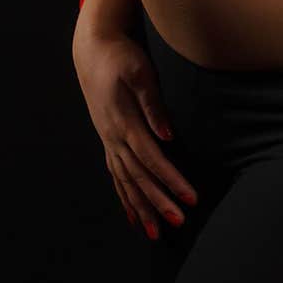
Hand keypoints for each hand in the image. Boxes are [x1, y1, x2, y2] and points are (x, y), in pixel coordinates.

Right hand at [72, 24, 198, 239]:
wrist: (93, 49)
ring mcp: (108, 140)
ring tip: (154, 233)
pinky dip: (124, 196)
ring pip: (125, 181)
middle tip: (178, 223)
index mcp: (124, 122)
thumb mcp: (140, 72)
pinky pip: (115, 175)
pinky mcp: (108, 138)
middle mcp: (114, 137)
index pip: (152, 159)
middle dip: (158, 202)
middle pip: (139, 177)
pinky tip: (132, 215)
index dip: (171, 180)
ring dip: (140, 207)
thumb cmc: (120, 56)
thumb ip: (153, 104)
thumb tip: (167, 135)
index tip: (190, 197)